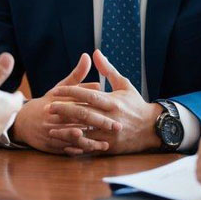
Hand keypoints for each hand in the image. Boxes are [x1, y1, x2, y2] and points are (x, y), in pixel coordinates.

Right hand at [11, 53, 120, 155]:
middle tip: (115, 126)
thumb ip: (76, 75)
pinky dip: (79, 150)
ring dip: (91, 142)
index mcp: (58, 102)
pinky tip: (92, 151)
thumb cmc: (48, 102)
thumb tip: (88, 57)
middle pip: (78, 121)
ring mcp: (51, 133)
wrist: (23, 121)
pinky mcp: (50, 146)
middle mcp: (53, 118)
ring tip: (106, 144)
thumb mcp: (60, 88)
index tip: (112, 107)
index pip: (78, 103)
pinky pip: (66, 150)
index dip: (95, 106)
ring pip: (73, 139)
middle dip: (97, 124)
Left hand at [46, 49, 161, 154]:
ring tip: (50, 128)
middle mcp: (111, 117)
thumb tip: (95, 52)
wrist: (153, 128)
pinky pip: (90, 147)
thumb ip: (108, 69)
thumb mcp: (124, 84)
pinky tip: (64, 144)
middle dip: (63, 111)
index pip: (88, 95)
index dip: (70, 93)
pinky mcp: (110, 147)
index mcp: (113, 101)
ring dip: (65, 131)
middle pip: (83, 114)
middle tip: (47, 108)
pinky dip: (76, 146)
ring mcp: (110, 134)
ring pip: (84, 133)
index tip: (54, 91)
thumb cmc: (136, 104)